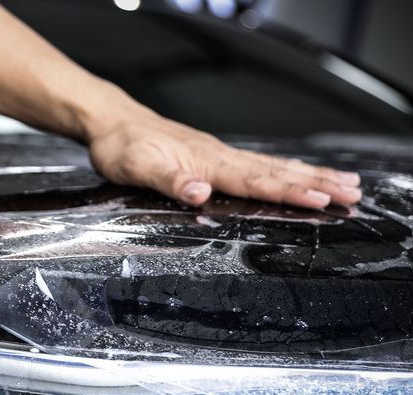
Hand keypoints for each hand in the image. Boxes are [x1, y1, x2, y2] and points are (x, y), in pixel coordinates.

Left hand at [87, 101, 361, 208]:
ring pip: (274, 167)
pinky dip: (286, 171)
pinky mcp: (214, 157)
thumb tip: (199, 193)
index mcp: (208, 163)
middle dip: (316, 184)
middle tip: (353, 195)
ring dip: (310, 176)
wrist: (113, 122)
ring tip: (346, 184)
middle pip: (277, 173)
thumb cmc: (122, 147)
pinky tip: (300, 175)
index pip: (256, 181)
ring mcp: (220, 155)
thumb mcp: (137, 168)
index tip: (321, 201)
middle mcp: (221, 157)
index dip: (289, 192)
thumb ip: (170, 181)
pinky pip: (259, 165)